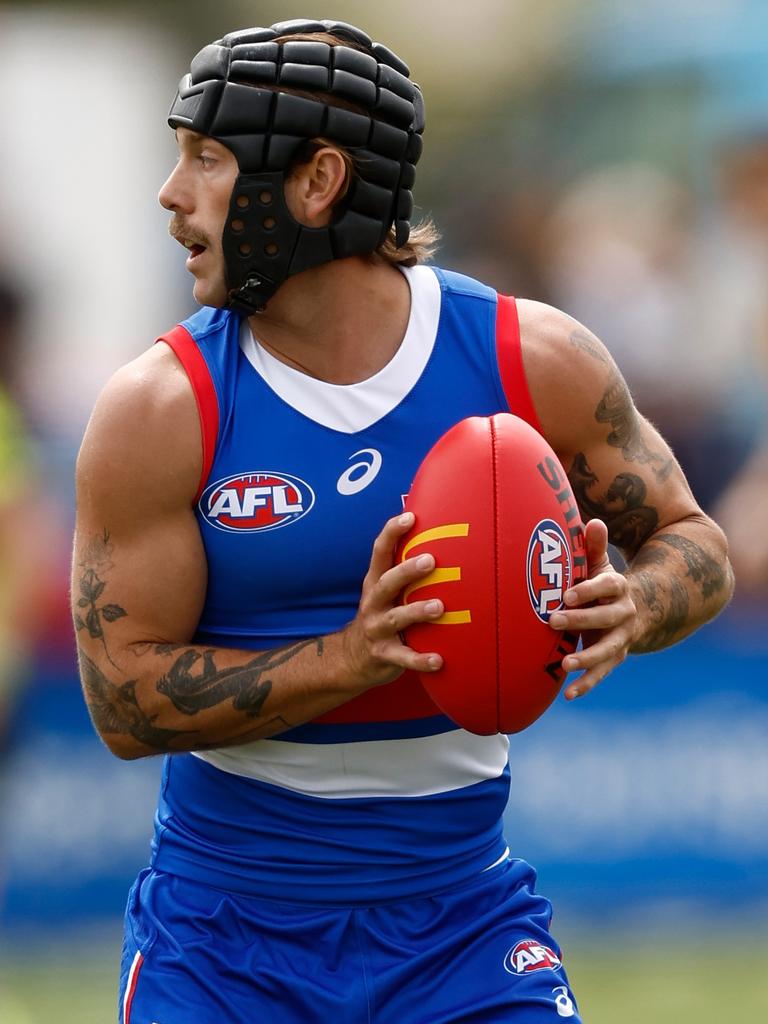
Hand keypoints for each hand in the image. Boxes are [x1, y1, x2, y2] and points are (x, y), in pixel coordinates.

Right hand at [342, 511, 444, 686]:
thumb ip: (404, 573)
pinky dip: (420, 659)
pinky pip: (403, 658)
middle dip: (406, 570)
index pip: (380, 552)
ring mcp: (377, 629)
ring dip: (417, 611)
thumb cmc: (381, 616)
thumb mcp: (385, 593)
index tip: (409, 516)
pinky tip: (439, 660)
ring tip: (439, 607)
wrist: (351, 659)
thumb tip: (440, 542)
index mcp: (375, 583)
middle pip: (387, 582)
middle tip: (430, 560)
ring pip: (396, 618)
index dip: (392, 532)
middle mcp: (373, 603)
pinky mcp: (384, 655)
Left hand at [548, 518, 636, 698]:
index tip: (567, 594)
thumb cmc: (605, 586)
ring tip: (565, 664)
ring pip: (608, 650)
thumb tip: (593, 521)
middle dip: (581, 620)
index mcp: (619, 587)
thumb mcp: (601, 565)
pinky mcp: (614, 658)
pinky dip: (587, 684)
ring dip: (587, 658)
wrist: (639, 611)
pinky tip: (568, 695)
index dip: (589, 590)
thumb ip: (594, 546)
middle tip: (553, 620)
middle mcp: (624, 614)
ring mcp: (621, 638)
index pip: (608, 586)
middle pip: (606, 618)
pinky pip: (602, 673)